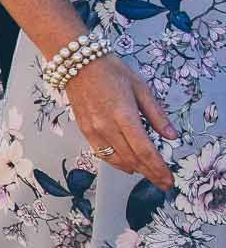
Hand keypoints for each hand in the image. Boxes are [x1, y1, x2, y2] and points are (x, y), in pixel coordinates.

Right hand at [69, 56, 177, 190]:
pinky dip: (117, 163)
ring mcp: (93, 130)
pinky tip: (127, 166)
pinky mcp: (85, 131)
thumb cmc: (111, 71)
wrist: (77, 64)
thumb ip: (157, 114)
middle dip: (150, 173)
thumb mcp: (141, 88)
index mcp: (124, 115)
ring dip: (135, 170)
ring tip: (149, 175)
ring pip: (117, 160)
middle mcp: (107, 127)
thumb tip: (171, 136)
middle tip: (164, 183)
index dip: (158, 169)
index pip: (145, 150)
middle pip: (132, 159)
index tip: (169, 180)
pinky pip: (102, 153)